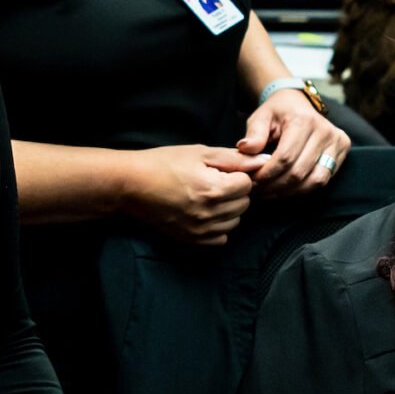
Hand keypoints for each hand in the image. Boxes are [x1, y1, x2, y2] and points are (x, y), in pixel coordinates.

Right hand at [121, 144, 255, 243]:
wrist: (131, 185)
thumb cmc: (164, 163)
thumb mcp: (200, 153)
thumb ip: (235, 159)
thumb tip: (263, 161)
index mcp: (214, 189)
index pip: (248, 184)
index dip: (236, 174)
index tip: (219, 170)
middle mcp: (210, 214)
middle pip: (244, 204)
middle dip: (234, 191)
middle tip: (213, 181)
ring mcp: (200, 230)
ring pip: (235, 221)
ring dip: (228, 209)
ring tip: (207, 196)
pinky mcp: (192, 240)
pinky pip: (221, 238)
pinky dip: (218, 226)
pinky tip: (204, 212)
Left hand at [236, 89, 352, 197]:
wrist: (298, 104)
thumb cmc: (278, 112)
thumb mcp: (261, 116)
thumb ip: (254, 134)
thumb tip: (245, 149)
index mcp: (304, 121)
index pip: (285, 158)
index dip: (267, 174)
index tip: (252, 180)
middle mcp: (325, 131)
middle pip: (299, 172)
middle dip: (275, 185)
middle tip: (258, 188)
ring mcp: (337, 142)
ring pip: (314, 181)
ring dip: (290, 191)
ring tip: (271, 191)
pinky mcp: (342, 152)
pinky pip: (323, 180)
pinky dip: (303, 189)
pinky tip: (285, 189)